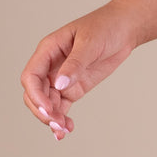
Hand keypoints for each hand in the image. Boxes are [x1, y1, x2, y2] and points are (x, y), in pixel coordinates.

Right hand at [20, 2, 138, 140]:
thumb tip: (59, 84)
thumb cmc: (106, 26)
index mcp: (48, 50)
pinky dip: (62, 118)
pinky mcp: (74, 87)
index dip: (35, 94)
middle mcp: (51, 66)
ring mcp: (61, 78)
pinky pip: (62, 106)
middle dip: (42, 110)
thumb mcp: (91, 42)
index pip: (31, 76)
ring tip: (63, 130)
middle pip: (35, 93)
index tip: (48, 108)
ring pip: (47, 103)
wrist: (126, 28)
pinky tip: (66, 129)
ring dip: (51, 118)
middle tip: (56, 123)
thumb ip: (75, 63)